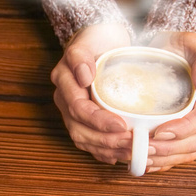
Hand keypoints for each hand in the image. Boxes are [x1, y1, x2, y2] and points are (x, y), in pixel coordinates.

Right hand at [50, 23, 132, 163]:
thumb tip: (83, 76)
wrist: (102, 41)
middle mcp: (65, 101)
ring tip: (131, 152)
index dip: (98, 121)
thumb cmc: (97, 39)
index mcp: (64, 82)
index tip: (122, 125)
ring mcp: (73, 113)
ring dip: (107, 150)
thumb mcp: (88, 39)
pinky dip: (104, 152)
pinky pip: (90, 142)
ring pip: (84, 140)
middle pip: (80, 130)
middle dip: (106, 141)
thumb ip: (80, 56)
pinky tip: (119, 156)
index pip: (78, 109)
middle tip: (132, 143)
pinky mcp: (84, 121)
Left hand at [145, 32, 195, 172]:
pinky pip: (178, 153)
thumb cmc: (177, 46)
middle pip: (195, 141)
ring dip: (165, 159)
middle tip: (145, 149)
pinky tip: (146, 165)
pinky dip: (163, 162)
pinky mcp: (184, 132)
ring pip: (187, 151)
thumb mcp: (191, 43)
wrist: (164, 50)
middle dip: (170, 149)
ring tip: (142, 159)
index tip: (159, 132)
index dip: (183, 130)